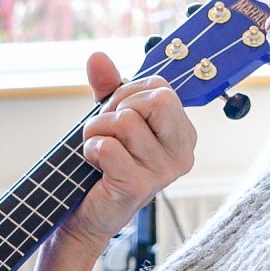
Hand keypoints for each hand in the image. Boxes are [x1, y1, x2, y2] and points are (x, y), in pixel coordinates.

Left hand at [53, 53, 197, 253]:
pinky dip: (91, 149)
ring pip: (125, 121)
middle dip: (119, 107)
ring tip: (98, 150)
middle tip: (108, 130)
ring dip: (97, 131)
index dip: (129, 94)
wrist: (87, 213)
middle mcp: (181, 153)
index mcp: (182, 133)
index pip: (161, 88)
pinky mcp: (137, 186)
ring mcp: (162, 172)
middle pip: (158, 99)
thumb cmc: (105, 163)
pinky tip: (96, 164)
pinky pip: (109, 146)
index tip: (118, 114)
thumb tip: (97, 57)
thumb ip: (107, 86)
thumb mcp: (110, 118)